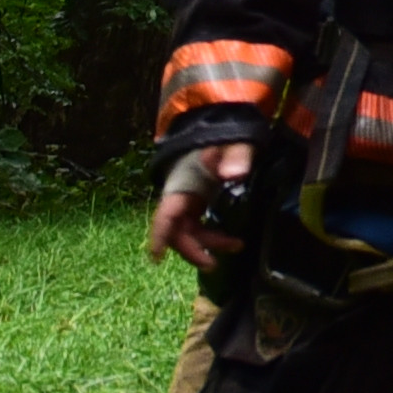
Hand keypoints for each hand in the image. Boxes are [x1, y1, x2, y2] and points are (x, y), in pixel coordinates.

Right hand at [148, 143, 254, 267]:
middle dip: (192, 249)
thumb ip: (236, 155)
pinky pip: (199, 225)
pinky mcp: (200, 202)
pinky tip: (230, 241)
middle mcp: (181, 196)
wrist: (225, 128)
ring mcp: (190, 200)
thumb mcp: (235, 143)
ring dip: (207, 243)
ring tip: (236, 247)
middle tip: (212, 264)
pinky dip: (211, 236)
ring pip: (190, 230)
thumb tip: (235, 174)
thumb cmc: (226, 136)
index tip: (156, 258)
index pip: (166, 213)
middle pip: (177, 229)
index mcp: (181, 184)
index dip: (160, 235)